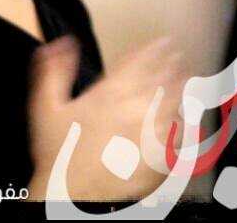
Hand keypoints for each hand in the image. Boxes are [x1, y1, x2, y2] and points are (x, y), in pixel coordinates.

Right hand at [26, 35, 184, 201]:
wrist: (72, 193)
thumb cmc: (58, 151)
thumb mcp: (46, 105)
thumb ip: (55, 70)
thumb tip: (63, 43)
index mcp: (109, 94)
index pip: (139, 64)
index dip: (154, 50)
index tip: (164, 42)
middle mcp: (135, 110)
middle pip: (162, 82)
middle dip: (172, 66)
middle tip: (180, 56)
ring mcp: (150, 135)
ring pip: (175, 107)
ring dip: (183, 91)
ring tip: (190, 81)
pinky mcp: (159, 159)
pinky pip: (179, 138)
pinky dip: (185, 126)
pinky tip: (187, 121)